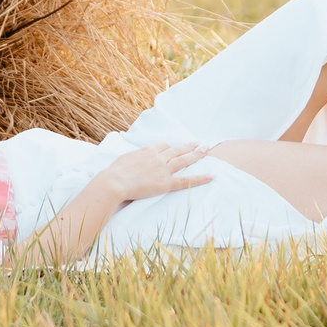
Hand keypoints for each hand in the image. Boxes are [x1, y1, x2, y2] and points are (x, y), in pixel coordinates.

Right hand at [98, 142, 214, 204]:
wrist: (114, 181)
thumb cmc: (115, 172)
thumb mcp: (125, 158)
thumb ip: (135, 157)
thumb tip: (138, 156)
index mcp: (148, 150)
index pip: (163, 146)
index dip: (171, 147)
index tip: (176, 148)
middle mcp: (158, 157)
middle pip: (177, 150)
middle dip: (189, 146)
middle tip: (199, 144)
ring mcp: (163, 170)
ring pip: (184, 160)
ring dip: (196, 154)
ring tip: (206, 151)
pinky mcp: (166, 183)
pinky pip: (186, 180)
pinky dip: (200, 178)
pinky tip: (211, 175)